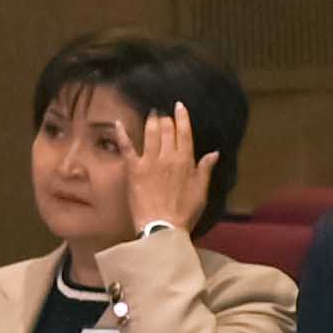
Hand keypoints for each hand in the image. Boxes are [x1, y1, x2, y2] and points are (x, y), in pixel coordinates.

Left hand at [126, 103, 213, 238]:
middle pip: (167, 129)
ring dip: (150, 120)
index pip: (184, 132)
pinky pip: (127, 146)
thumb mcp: (201, 191)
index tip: (179, 106)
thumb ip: (205, 169)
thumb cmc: (184, 212)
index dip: (182, 116)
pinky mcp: (133, 169)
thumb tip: (214, 153)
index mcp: (185, 160)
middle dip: (166, 117)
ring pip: (150, 132)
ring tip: (151, 113)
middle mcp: (167, 156)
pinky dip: (122, 133)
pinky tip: (118, 123)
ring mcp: (149, 161)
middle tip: (164, 112)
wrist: (162, 227)